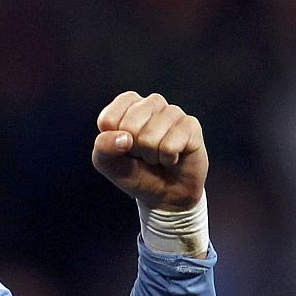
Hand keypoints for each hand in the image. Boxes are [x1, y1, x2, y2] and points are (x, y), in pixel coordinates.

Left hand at [91, 91, 207, 210]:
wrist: (165, 193)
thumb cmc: (134, 172)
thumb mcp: (107, 162)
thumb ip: (103, 147)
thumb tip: (124, 138)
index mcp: (128, 104)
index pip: (108, 119)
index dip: (112, 143)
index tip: (123, 148)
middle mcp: (152, 103)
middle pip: (129, 126)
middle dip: (133, 150)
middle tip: (142, 154)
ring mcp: (173, 112)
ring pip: (149, 136)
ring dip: (150, 156)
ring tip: (157, 156)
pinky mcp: (191, 125)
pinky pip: (169, 146)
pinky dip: (166, 159)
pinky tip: (172, 157)